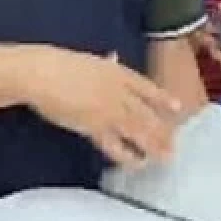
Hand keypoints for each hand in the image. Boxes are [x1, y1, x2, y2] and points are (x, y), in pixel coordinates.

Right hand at [15, 46, 184, 166]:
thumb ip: (104, 63)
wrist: (42, 74)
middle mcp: (119, 92)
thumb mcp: (88, 60)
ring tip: (164, 157)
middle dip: (161, 129)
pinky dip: (127, 154)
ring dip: (152, 144)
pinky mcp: (95, 126)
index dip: (162, 98)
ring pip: (137, 129)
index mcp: (117, 72)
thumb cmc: (60, 64)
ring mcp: (109, 110)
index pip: (146, 87)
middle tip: (173, 145)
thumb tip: (114, 57)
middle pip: (145, 113)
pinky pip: (115, 144)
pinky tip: (136, 162)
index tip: (177, 107)